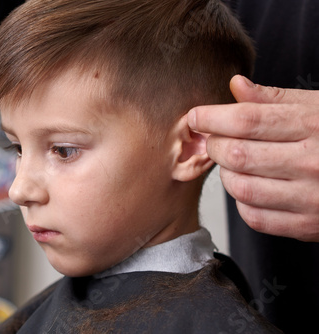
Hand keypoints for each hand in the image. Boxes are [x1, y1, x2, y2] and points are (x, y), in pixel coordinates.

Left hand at [188, 75, 318, 241]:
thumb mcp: (317, 107)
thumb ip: (274, 99)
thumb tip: (236, 84)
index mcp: (314, 125)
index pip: (247, 120)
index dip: (213, 117)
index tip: (196, 116)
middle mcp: (313, 162)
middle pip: (238, 155)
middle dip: (215, 145)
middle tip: (215, 139)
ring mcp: (312, 198)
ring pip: (240, 188)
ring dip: (226, 173)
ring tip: (233, 162)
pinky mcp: (308, 226)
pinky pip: (254, 217)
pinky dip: (241, 201)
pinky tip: (249, 186)